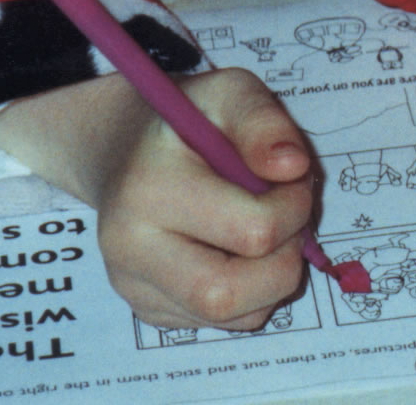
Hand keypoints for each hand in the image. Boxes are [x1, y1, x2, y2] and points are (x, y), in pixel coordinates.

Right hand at [0, 68, 315, 330]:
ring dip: (272, 280)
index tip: (291, 180)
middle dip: (283, 259)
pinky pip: (223, 323)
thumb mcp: (229, 92)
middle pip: (229, 294)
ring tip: (266, 233)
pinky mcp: (148, 309)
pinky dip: (252, 294)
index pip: (253, 231)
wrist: (121, 148)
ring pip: (233, 316)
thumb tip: (292, 167)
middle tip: (286, 220)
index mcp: (149, 188)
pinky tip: (239, 251)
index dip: (294, 206)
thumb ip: (264, 122)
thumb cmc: (185, 121)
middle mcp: (129, 247)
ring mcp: (133, 285)